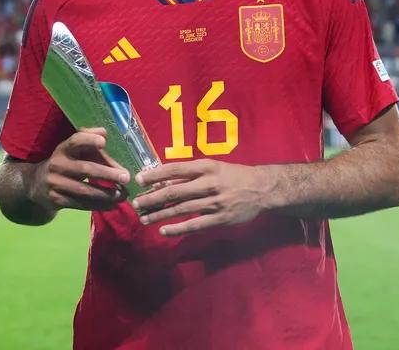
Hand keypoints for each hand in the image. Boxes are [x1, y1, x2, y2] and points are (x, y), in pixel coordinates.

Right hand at [31, 127, 130, 211]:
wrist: (37, 185)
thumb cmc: (66, 163)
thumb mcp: (74, 150)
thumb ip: (90, 142)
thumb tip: (105, 132)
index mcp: (63, 149)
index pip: (74, 141)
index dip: (88, 140)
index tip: (104, 142)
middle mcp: (57, 164)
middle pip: (84, 169)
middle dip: (107, 173)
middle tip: (126, 177)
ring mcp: (55, 184)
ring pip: (84, 190)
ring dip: (106, 193)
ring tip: (123, 194)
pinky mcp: (56, 200)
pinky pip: (80, 205)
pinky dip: (98, 205)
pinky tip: (112, 205)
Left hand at [132, 160, 272, 236]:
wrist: (263, 188)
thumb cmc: (234, 176)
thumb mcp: (214, 168)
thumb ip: (192, 174)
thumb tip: (164, 180)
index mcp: (206, 167)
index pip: (175, 169)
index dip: (155, 174)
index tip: (139, 179)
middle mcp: (208, 183)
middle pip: (174, 191)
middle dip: (152, 198)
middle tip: (135, 203)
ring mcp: (214, 202)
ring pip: (181, 209)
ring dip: (160, 215)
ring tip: (144, 218)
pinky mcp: (220, 219)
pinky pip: (195, 225)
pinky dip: (178, 228)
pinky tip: (164, 231)